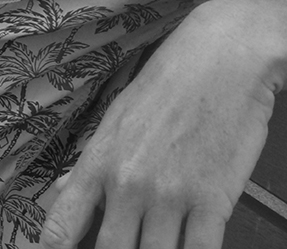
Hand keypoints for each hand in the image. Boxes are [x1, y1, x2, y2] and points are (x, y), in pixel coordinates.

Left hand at [38, 0, 280, 248]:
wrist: (224, 57)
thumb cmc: (170, 81)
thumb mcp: (120, 114)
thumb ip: (91, 161)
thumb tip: (61, 189)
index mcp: (100, 159)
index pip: (62, 223)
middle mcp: (128, 182)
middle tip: (127, 242)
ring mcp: (170, 195)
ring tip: (159, 241)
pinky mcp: (212, 203)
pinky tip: (187, 247)